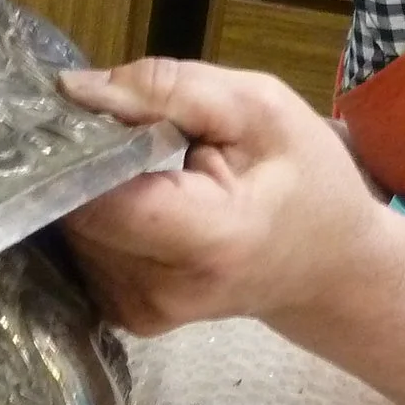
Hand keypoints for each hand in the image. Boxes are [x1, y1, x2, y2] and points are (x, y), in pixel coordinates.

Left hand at [56, 59, 387, 334]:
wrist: (329, 269)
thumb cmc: (307, 180)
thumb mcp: (260, 107)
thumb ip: (168, 89)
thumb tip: (74, 88)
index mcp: (207, 239)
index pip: (95, 192)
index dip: (82, 144)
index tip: (95, 109)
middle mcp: (161, 290)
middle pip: (77, 209)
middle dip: (90, 160)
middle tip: (137, 134)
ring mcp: (139, 311)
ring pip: (74, 227)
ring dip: (97, 188)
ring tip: (152, 171)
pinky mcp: (124, 315)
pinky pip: (85, 248)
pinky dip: (104, 215)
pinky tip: (146, 203)